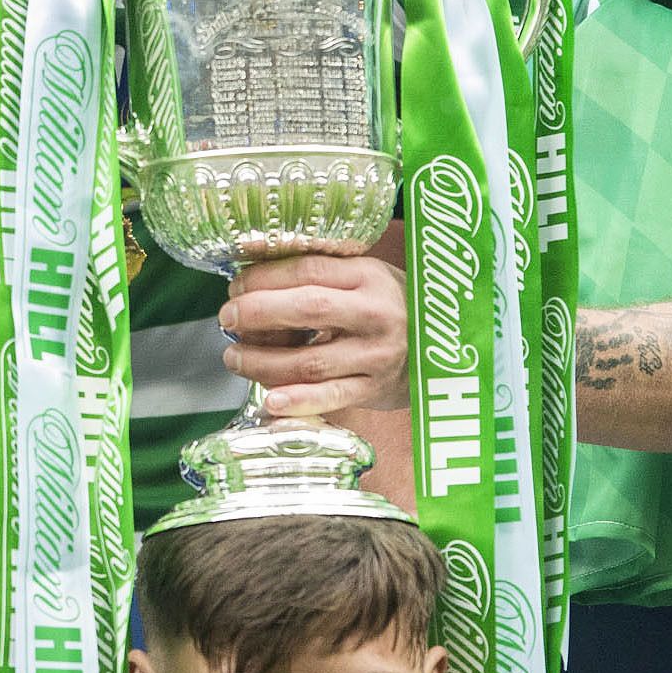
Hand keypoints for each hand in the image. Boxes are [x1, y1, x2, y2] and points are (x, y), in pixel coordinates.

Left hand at [221, 255, 410, 417]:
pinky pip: (332, 397)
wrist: (444, 343)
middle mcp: (376, 313)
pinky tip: (271, 401)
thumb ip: (320, 276)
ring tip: (235, 358)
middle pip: (308, 309)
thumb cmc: (392, 304)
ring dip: (264, 361)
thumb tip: (250, 279)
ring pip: (311, 361)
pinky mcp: (375, 389)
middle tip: (227, 318)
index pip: (309, 271)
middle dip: (257, 314)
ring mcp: (377, 355)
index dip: (265, 279)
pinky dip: (299, 402)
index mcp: (369, 276)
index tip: (235, 287)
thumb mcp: (366, 277)